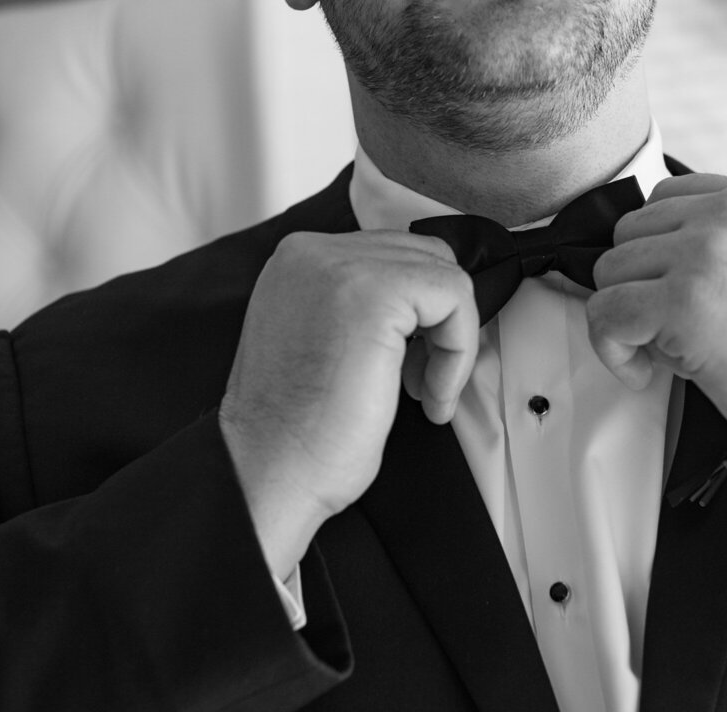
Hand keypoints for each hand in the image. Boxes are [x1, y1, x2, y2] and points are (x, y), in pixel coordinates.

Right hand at [219, 230, 477, 577]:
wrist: (268, 472)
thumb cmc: (295, 432)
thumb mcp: (322, 342)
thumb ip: (357, 309)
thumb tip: (420, 307)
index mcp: (297, 264)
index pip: (390, 256)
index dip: (417, 313)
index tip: (409, 363)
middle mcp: (313, 254)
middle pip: (421, 256)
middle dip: (437, 321)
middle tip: (422, 379)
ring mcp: (341, 267)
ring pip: (443, 275)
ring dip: (450, 340)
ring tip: (425, 391)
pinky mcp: (375, 294)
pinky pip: (454, 298)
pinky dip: (458, 351)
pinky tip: (431, 393)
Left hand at [588, 174, 726, 470]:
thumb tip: (659, 264)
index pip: (660, 202)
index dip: (656, 258)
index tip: (673, 299)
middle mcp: (726, 214)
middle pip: (627, 237)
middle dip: (639, 288)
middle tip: (671, 338)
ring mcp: (702, 255)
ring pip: (608, 274)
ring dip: (625, 321)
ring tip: (667, 358)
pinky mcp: (682, 305)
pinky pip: (604, 316)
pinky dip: (612, 352)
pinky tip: (646, 375)